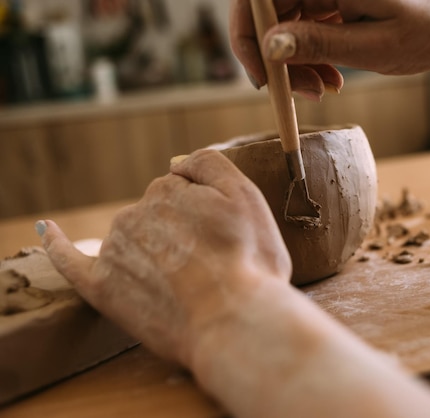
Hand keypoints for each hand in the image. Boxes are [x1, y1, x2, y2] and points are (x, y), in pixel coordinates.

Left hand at [38, 149, 291, 367]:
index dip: (206, 214)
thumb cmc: (249, 262)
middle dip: (179, 231)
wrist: (232, 322)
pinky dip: (58, 244)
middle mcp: (135, 213)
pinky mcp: (101, 287)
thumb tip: (175, 162)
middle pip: (154, 213)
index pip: (181, 191)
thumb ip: (209, 164)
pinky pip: (69, 260)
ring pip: (129, 237)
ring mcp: (114, 250)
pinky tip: (49, 230)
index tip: (223, 239)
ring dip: (150, 250)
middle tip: (212, 265)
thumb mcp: (246, 196)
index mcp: (168, 190)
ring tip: (187, 283)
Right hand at [230, 0, 429, 99]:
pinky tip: (330, 78)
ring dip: (294, 65)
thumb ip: (321, 43)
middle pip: (267, 15)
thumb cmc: (429, 28)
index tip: (265, 79)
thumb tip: (270, 46)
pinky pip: (300, 30)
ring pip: (281, 27)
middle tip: (305, 93)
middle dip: (276, 60)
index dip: (248, 37)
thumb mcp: (375, 45)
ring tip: (324, 89)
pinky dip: (309, 59)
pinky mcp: (328, 0)